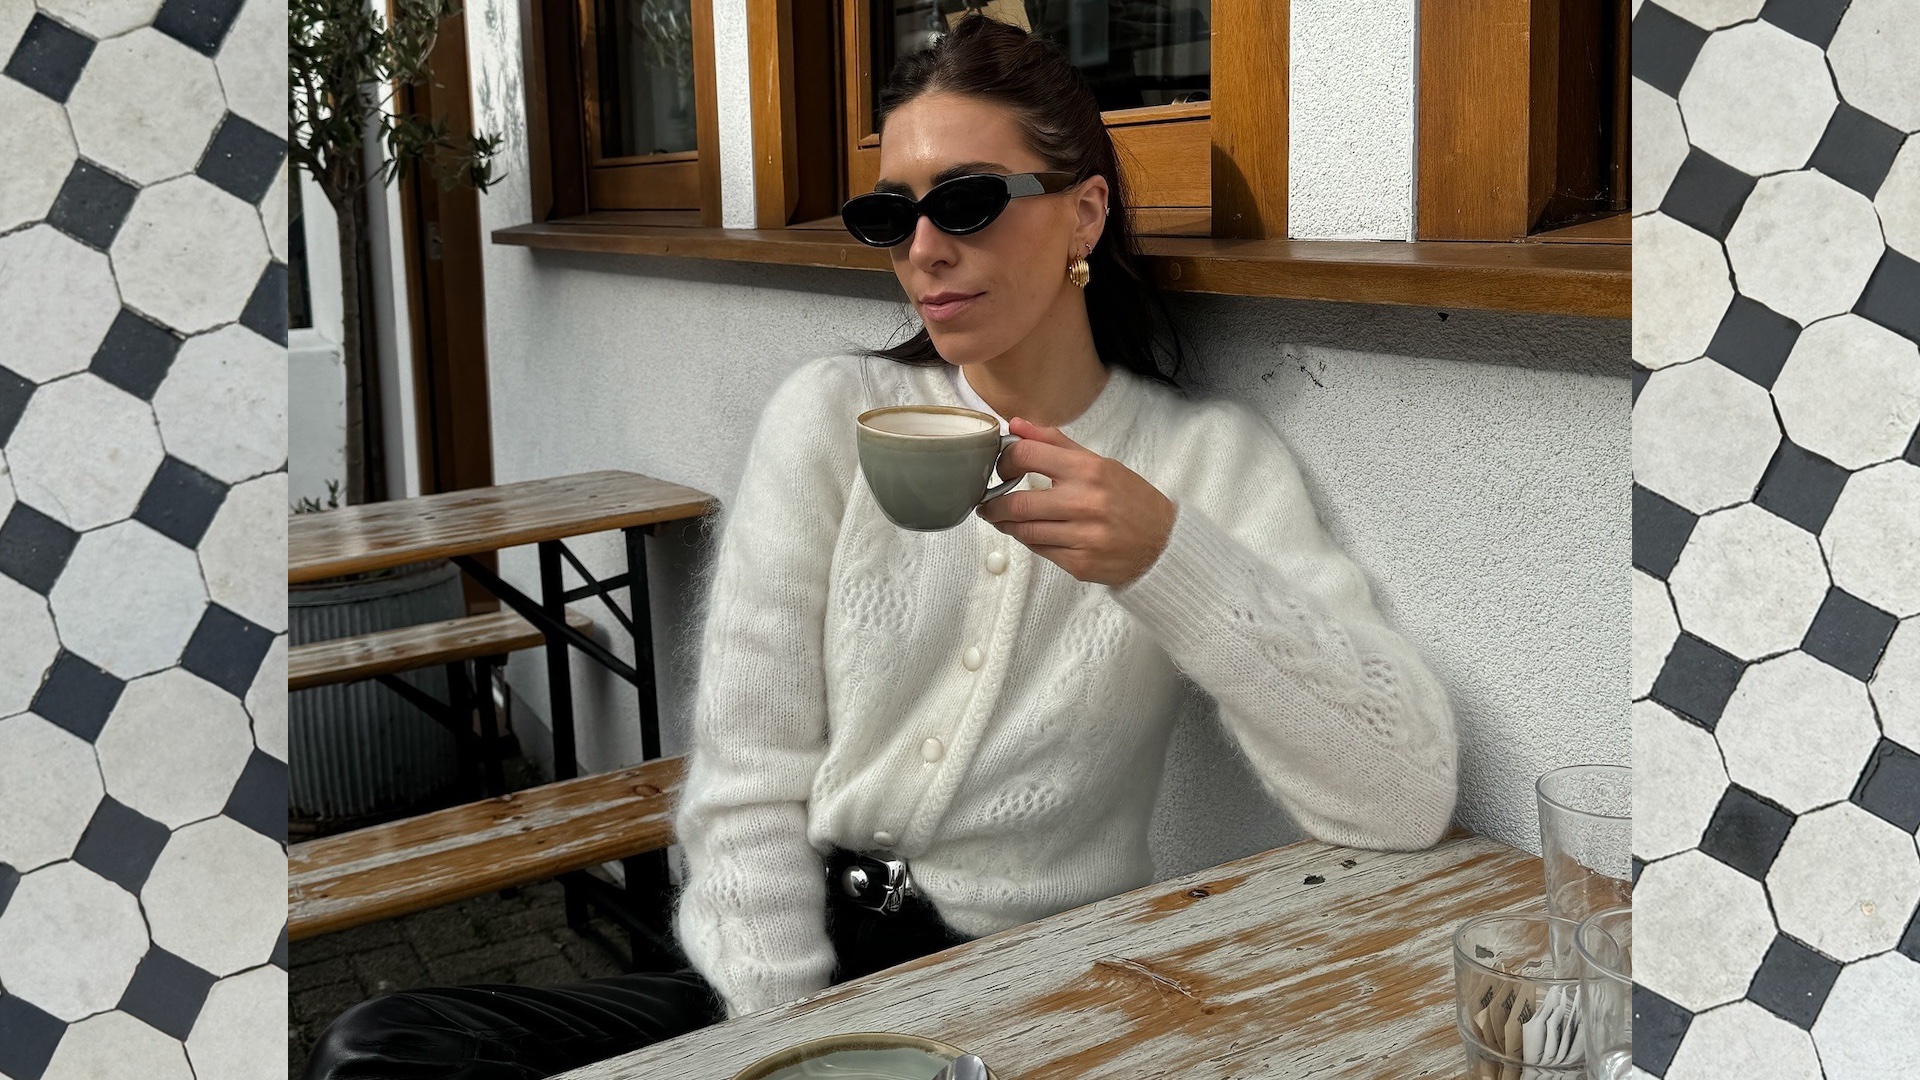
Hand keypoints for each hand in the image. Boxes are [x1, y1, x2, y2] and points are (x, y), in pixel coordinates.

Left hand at [976, 416, 1176, 586]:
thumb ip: (1054, 443)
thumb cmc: (1131, 501)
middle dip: (993, 505)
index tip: (1000, 467)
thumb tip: (1016, 425)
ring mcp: (1083, 536)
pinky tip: (1031, 533)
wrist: (1163, 544)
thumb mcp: (1099, 463)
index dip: (1004, 461)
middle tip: (988, 504)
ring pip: (1024, 531)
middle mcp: (1085, 502)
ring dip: (1007, 524)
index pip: (1027, 456)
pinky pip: (1040, 551)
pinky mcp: (1080, 564)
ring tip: (1004, 518)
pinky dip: (1030, 542)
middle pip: (1016, 502)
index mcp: (1088, 470)